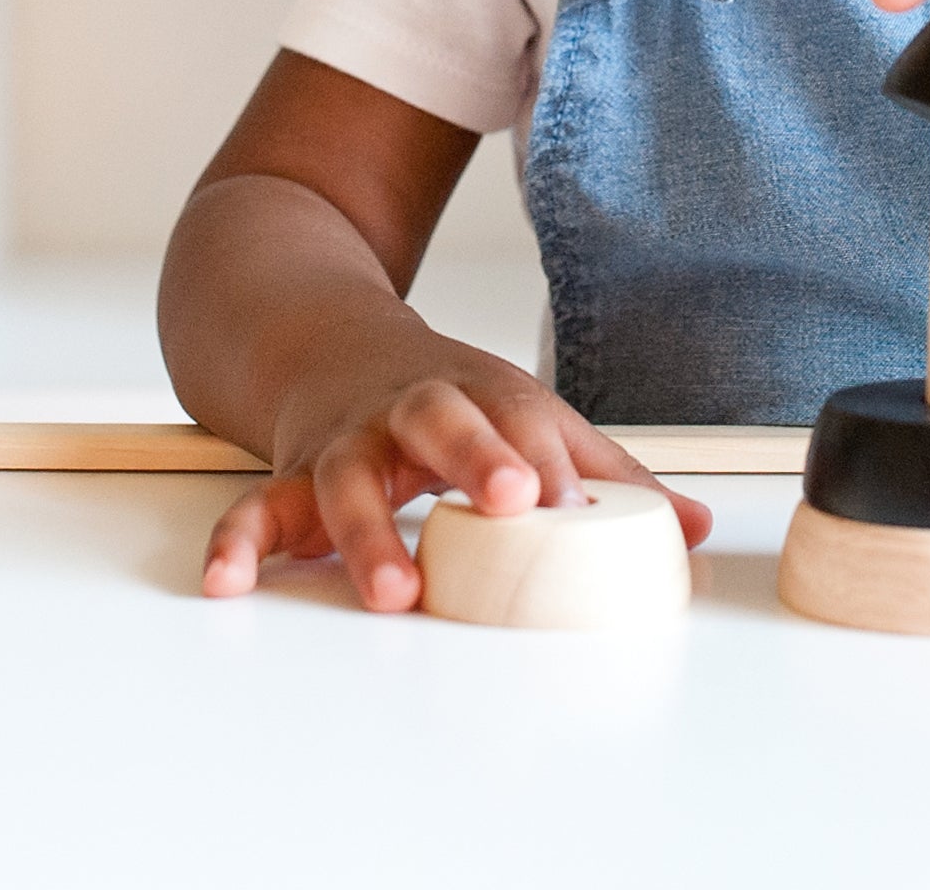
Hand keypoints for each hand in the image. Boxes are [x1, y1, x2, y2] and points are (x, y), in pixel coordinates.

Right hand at [200, 330, 711, 611]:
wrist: (335, 340)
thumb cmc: (455, 398)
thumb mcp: (532, 417)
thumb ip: (611, 475)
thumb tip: (698, 528)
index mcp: (485, 396)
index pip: (528, 419)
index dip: (556, 460)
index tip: (578, 503)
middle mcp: (415, 412)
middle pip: (445, 422)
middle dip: (479, 458)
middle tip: (513, 501)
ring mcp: (349, 441)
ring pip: (350, 477)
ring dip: (369, 532)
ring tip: (394, 589)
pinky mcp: (290, 473)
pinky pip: (256, 508)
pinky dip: (238, 542)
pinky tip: (231, 582)